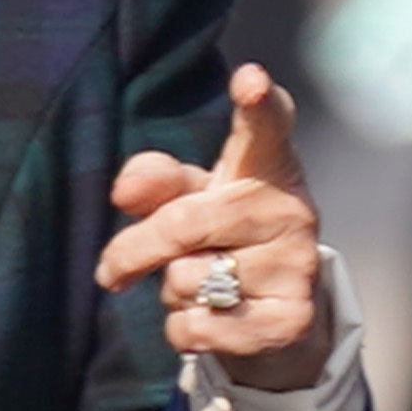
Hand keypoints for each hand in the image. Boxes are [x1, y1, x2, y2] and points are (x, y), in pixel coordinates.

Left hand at [99, 65, 331, 392]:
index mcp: (264, 164)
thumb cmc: (220, 240)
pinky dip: (183, 329)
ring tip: (199, 286)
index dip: (257, 102)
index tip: (251, 81)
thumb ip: (154, 181)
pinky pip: (198, 326)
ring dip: (172, 292)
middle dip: (135, 251)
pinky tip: (208, 320)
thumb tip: (125, 191)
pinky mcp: (291, 319)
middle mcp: (290, 207)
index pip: (266, 125)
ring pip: (187, 280)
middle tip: (114, 269)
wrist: (269, 316)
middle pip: (183, 222)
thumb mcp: (185, 199)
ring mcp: (297, 264)